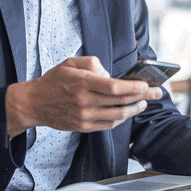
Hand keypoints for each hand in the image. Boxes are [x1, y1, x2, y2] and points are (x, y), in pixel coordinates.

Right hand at [6, 56, 162, 136]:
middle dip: (143, 97)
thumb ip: (92, 63)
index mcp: (82, 83)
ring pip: (117, 115)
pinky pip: (108, 125)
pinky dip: (121, 119)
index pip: (114, 87)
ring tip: (144, 103)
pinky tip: (127, 112)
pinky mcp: (83, 127)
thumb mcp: (70, 63)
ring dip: (135, 109)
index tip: (147, 84)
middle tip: (156, 92)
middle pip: (120, 102)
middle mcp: (84, 101)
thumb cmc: (53, 81)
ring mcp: (84, 116)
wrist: (34, 103)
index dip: (134, 87)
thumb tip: (110, 74)